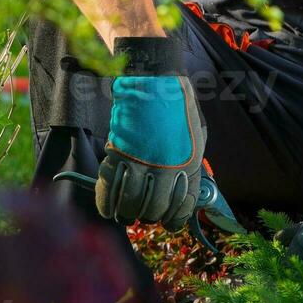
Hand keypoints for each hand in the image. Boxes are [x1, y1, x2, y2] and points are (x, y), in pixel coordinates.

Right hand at [95, 35, 205, 227]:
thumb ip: (189, 162)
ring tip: (125, 215)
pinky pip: (109, 187)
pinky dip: (106, 203)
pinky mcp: (118, 154)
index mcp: (189, 164)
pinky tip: (107, 210)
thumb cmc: (178, 103)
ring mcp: (141, 162)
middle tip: (144, 215)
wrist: (154, 79)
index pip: (183, 205)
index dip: (175, 219)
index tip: (168, 223)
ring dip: (127, 213)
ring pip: (132, 203)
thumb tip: (184, 186)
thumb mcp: (196, 135)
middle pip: (156, 208)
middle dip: (150, 216)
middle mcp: (167, 168)